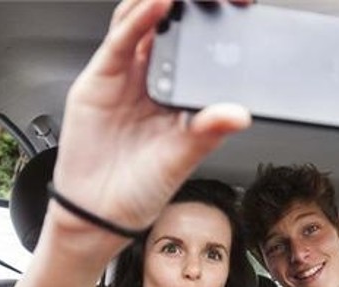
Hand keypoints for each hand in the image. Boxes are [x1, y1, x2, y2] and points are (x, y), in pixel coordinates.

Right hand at [53, 0, 250, 234]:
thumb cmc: (141, 190)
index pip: (201, 46)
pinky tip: (158, 5)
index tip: (240, 5)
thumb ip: (208, 133)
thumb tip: (240, 114)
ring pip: (144, 21)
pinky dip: (139, 19)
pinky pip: (121, 40)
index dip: (216, 21)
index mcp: (182, 95)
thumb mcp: (183, 160)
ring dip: (163, 2)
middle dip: (191, 3)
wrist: (97, 213)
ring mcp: (128, 75)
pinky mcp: (101, 77)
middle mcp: (156, 78)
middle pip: (172, 24)